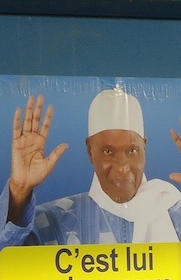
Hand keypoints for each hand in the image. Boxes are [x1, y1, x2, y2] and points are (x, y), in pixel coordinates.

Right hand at [8, 95, 67, 209]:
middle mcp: (32, 139)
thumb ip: (57, 153)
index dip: (48, 117)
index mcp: (41, 142)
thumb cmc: (37, 175)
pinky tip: (19, 111)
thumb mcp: (50, 163)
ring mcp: (24, 140)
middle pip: (36, 120)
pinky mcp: (16, 143)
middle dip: (38, 108)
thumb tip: (66, 145)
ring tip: (31, 99)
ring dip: (29, 110)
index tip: (51, 107)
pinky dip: (17, 120)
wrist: (26, 182)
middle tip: (41, 96)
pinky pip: (16, 129)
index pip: (45, 126)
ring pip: (27, 122)